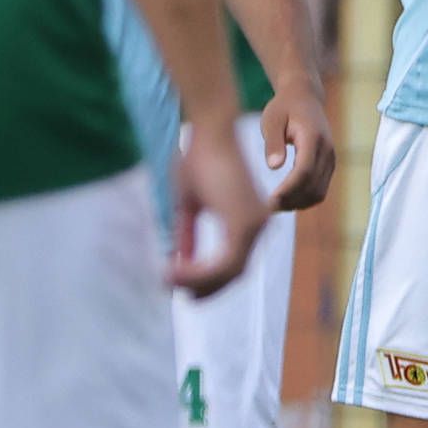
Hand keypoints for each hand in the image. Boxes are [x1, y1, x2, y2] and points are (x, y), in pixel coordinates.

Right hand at [163, 111, 274, 298]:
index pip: (233, 263)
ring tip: (169, 280)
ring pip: (229, 271)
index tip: (185, 288)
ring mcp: (255, 225)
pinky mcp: (245, 223)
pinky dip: (199, 271)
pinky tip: (174, 270)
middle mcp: (258, 225)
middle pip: (234, 273)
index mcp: (249, 220)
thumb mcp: (188, 205)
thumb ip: (186, 233)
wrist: (210, 132)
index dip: (209, 279)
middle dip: (206, 287)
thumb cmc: (197, 160)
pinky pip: (224, 262)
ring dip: (197, 280)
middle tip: (180, 295)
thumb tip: (177, 259)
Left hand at [257, 80, 340, 212]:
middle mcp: (327, 150)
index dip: (288, 189)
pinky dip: (305, 199)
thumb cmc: (284, 108)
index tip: (270, 200)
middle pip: (313, 186)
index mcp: (313, 137)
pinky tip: (286, 200)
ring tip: (276, 206)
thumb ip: (273, 143)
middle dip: (292, 200)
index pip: (305, 170)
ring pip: (319, 192)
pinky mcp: (329, 166)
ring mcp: (331, 160)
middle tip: (268, 207)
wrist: (305, 97)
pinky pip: (320, 190)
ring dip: (299, 203)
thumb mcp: (272, 120)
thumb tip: (274, 167)